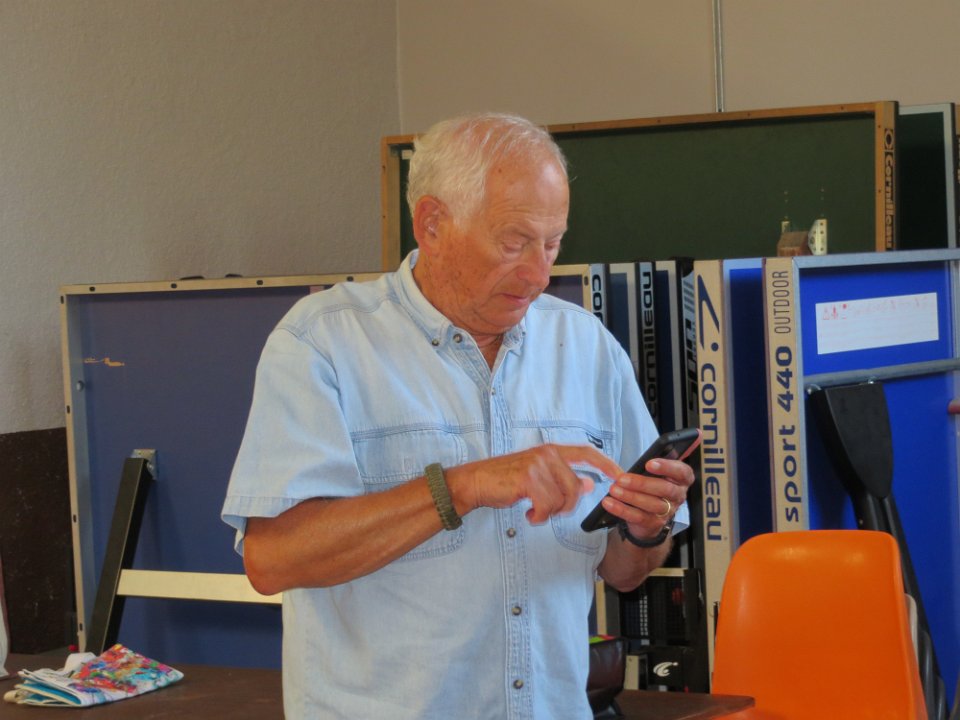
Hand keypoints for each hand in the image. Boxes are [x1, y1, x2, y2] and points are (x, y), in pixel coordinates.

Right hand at [446, 444, 622, 523]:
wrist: (477, 482)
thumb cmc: (507, 480)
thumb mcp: (538, 476)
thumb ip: (563, 478)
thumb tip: (588, 484)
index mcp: (552, 451)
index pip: (587, 453)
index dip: (606, 464)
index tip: (621, 476)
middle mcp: (548, 454)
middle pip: (575, 487)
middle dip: (566, 506)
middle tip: (548, 510)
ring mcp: (538, 465)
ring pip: (562, 499)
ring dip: (549, 512)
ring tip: (534, 510)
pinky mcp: (528, 479)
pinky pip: (547, 506)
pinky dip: (539, 517)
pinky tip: (528, 514)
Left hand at [601, 438, 698, 540]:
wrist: (649, 515)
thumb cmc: (653, 485)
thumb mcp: (658, 469)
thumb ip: (664, 456)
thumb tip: (688, 436)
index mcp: (682, 479)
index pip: (682, 472)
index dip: (667, 467)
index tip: (649, 463)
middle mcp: (678, 496)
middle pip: (665, 490)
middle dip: (642, 483)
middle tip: (622, 478)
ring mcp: (667, 512)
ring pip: (651, 504)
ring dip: (630, 497)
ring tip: (613, 489)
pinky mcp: (653, 524)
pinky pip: (638, 517)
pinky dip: (621, 509)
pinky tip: (609, 503)